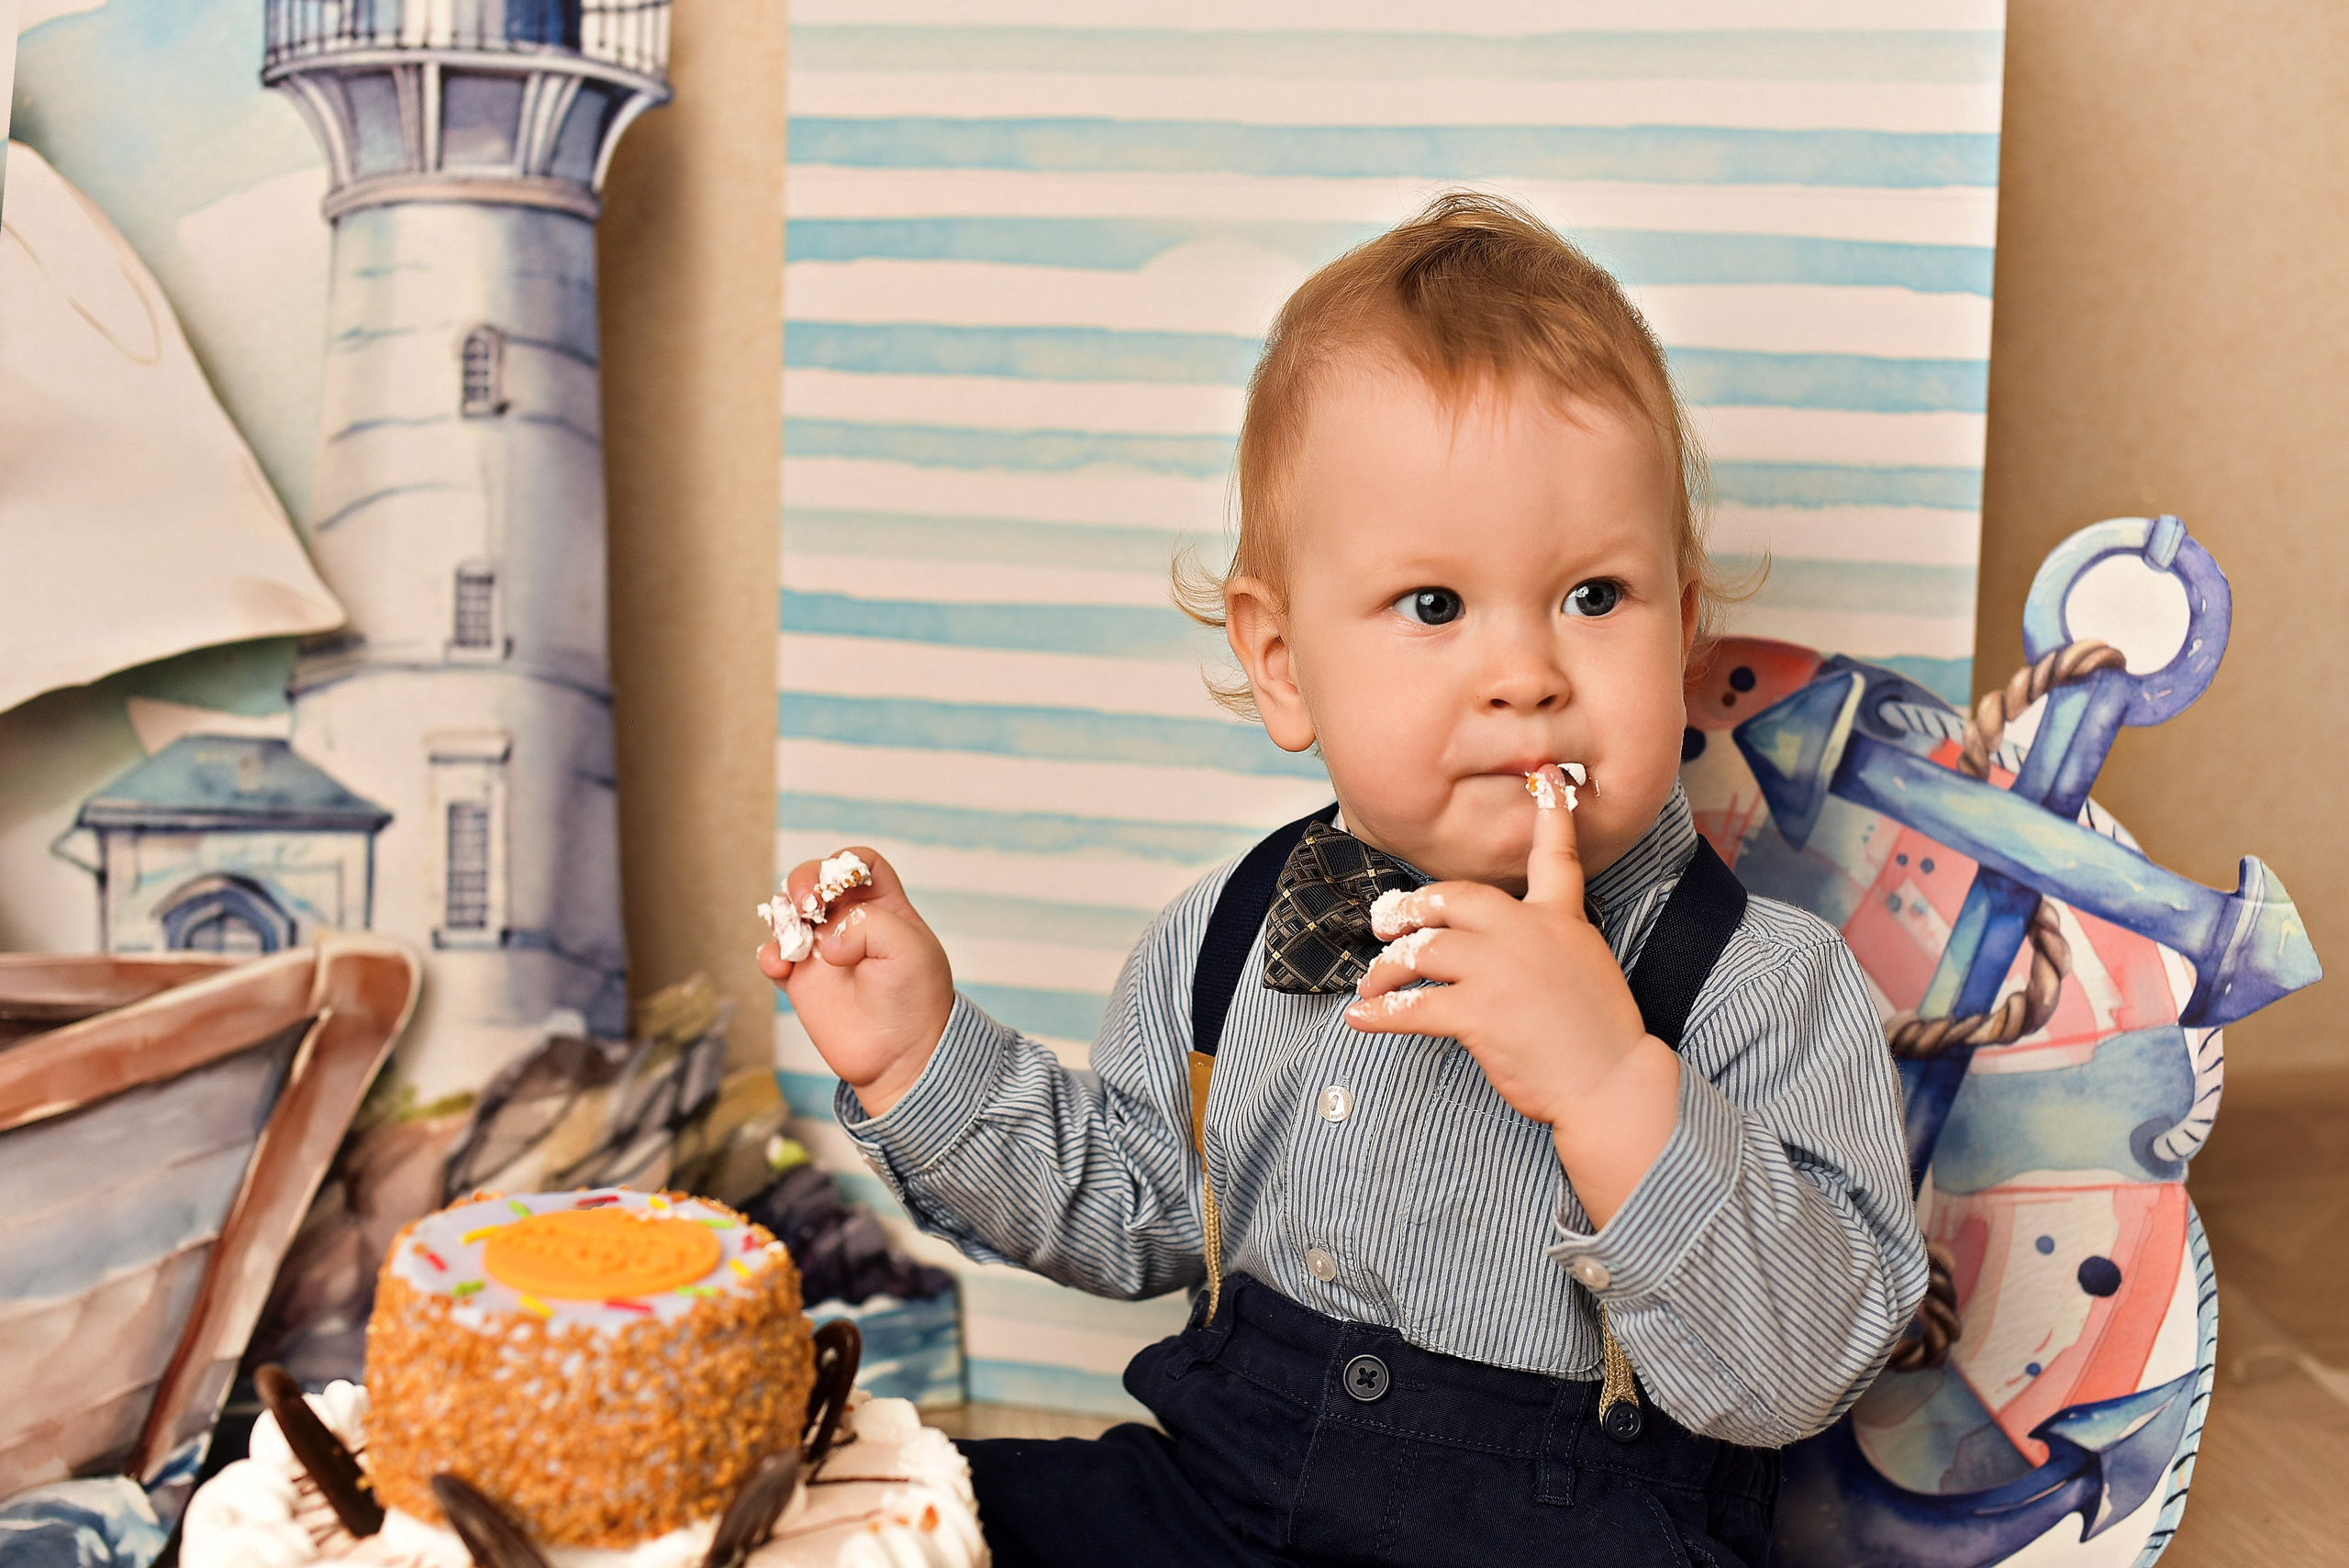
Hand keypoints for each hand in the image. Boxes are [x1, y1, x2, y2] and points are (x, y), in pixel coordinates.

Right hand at [758, 847, 953, 1117]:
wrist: (900, 1057)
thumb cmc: (915, 1000)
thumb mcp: (909, 949)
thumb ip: (868, 925)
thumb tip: (825, 942)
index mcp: (884, 907)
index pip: (859, 863)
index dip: (844, 863)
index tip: (839, 883)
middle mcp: (849, 923)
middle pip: (813, 879)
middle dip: (802, 881)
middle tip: (807, 905)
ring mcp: (821, 950)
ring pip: (786, 912)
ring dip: (781, 916)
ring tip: (795, 944)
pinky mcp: (800, 980)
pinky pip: (771, 955)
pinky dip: (769, 955)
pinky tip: (781, 968)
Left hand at [1344, 766, 1679, 1225]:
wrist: (1613, 1082)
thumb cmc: (1597, 1035)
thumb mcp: (1585, 963)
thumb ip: (1546, 938)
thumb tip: (1494, 939)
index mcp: (1559, 918)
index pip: (1554, 856)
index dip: (1551, 814)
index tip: (1545, 776)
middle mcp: (1527, 932)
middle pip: (1450, 899)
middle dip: (1410, 911)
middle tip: (1385, 923)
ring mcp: (1500, 970)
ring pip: (1421, 951)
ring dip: (1386, 969)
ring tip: (1372, 984)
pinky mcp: (1479, 1011)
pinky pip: (1412, 1006)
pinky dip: (1379, 1014)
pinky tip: (1360, 1018)